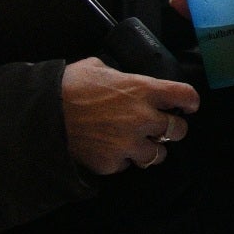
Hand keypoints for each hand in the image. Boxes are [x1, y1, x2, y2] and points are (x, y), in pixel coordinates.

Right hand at [62, 57, 199, 172]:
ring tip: (140, 144)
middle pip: (178, 130)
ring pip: (158, 155)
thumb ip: (119, 75)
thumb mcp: (98, 68)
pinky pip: (127, 165)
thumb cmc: (69, 85)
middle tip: (164, 128)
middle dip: (173, 129)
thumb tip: (120, 78)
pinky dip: (122, 160)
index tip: (188, 106)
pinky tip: (111, 150)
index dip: (190, 101)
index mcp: (143, 89)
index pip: (185, 95)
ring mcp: (129, 143)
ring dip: (151, 149)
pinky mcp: (113, 162)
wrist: (43, 115)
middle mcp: (143, 118)